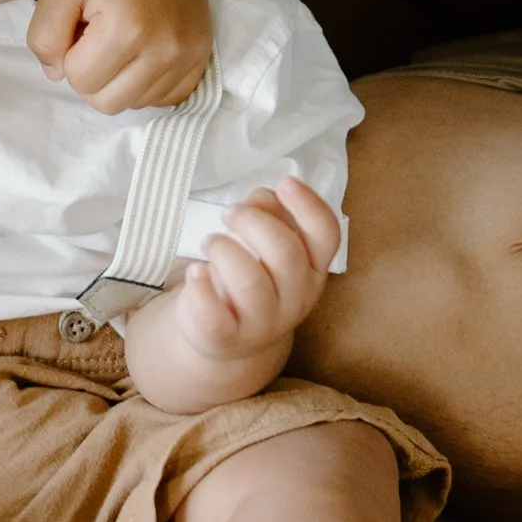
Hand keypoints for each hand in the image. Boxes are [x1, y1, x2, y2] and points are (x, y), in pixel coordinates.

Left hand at [29, 0, 210, 111]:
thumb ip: (44, 36)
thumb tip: (56, 75)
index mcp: (129, 30)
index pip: (78, 81)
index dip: (69, 52)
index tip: (80, 19)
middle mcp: (168, 49)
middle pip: (107, 102)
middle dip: (92, 72)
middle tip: (95, 30)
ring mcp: (191, 54)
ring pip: (135, 102)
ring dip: (118, 77)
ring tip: (119, 32)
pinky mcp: (203, 54)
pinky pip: (165, 96)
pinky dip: (146, 80)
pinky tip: (141, 46)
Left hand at [165, 181, 340, 377]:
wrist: (228, 334)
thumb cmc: (250, 273)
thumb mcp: (266, 242)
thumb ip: (269, 212)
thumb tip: (260, 200)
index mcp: (312, 268)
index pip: (326, 235)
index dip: (308, 205)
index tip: (285, 183)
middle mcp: (296, 299)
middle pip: (285, 252)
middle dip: (252, 221)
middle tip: (229, 214)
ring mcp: (263, 324)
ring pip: (249, 281)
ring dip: (223, 249)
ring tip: (210, 242)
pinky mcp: (225, 339)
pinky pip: (213, 316)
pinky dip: (200, 286)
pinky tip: (196, 272)